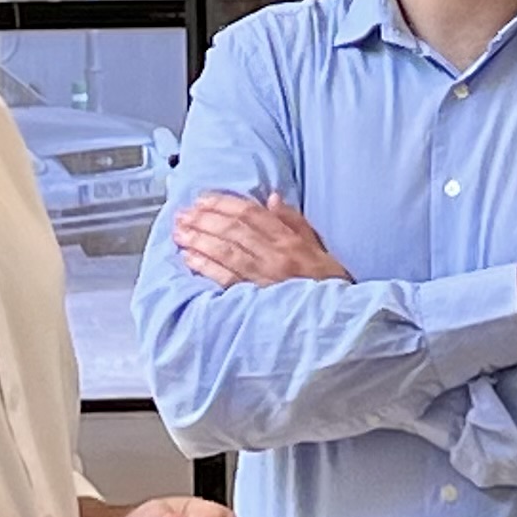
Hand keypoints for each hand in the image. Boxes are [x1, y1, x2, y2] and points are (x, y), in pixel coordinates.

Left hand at [172, 192, 348, 287]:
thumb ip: (293, 221)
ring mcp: (264, 277)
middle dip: (204, 219)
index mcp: (289, 241)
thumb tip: (271, 199)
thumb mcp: (316, 245)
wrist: (337, 317)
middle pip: (234, 230)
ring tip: (179, 232)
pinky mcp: (255, 297)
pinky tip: (189, 258)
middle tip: (183, 213)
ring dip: (199, 239)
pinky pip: (225, 279)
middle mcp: (275, 256)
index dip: (224, 203)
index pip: (252, 214)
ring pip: (226, 251)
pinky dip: (205, 267)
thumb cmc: (326, 282)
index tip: (203, 199)